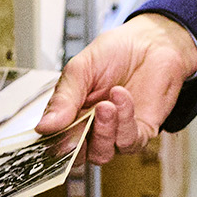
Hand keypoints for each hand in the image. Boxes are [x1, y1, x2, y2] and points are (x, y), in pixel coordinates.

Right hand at [37, 13, 196, 162]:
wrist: (152, 41)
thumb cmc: (116, 52)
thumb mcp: (81, 68)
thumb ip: (64, 97)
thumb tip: (44, 126)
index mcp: (71, 114)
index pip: (55, 141)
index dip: (52, 141)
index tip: (51, 132)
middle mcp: (92, 129)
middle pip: (76, 156)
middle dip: (76, 142)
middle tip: (79, 121)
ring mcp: (116, 133)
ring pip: (102, 154)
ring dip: (103, 130)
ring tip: (106, 105)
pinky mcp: (141, 133)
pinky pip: (129, 141)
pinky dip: (124, 120)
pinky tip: (122, 97)